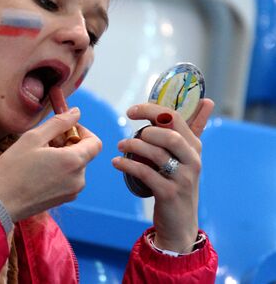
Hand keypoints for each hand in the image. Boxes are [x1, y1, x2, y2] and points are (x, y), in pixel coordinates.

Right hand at [0, 108, 101, 221]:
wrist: (0, 202)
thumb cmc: (13, 169)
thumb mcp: (33, 138)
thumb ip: (58, 123)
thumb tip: (76, 112)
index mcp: (73, 161)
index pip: (95, 142)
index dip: (82, 131)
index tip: (64, 129)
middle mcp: (78, 179)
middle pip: (84, 153)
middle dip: (68, 143)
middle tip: (44, 142)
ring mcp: (72, 191)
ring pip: (75, 166)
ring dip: (62, 157)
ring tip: (38, 158)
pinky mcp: (64, 200)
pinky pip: (69, 178)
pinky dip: (59, 170)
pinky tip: (38, 171)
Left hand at [112, 99, 214, 252]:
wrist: (180, 223)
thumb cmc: (179, 182)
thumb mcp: (187, 156)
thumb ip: (192, 128)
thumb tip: (207, 100)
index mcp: (194, 146)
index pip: (175, 118)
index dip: (151, 110)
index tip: (131, 111)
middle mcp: (193, 160)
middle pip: (170, 135)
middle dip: (144, 130)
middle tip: (127, 134)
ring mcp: (183, 178)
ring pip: (157, 154)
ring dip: (133, 146)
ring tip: (120, 147)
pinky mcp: (169, 193)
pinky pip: (145, 173)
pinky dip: (127, 165)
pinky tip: (117, 162)